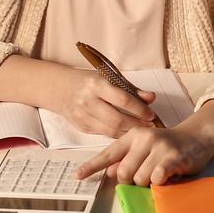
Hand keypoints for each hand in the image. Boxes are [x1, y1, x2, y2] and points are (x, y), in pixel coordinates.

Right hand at [0, 55, 157, 137]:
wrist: (62, 89)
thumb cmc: (89, 82)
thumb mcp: (109, 78)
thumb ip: (131, 89)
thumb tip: (151, 98)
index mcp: (97, 84)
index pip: (123, 100)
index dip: (140, 109)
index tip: (151, 114)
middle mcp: (88, 101)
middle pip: (118, 119)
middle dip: (137, 124)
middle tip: (150, 126)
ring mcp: (83, 116)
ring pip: (111, 130)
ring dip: (129, 132)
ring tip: (141, 130)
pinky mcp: (82, 127)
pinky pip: (104, 134)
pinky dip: (118, 134)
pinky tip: (127, 132)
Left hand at [73, 100, 213, 186]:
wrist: (197, 136)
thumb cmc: (168, 146)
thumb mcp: (144, 149)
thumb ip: (126, 158)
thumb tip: (109, 171)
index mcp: (133, 136)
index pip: (108, 153)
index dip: (92, 166)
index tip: (78, 176)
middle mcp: (144, 138)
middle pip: (123, 172)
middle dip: (131, 181)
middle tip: (144, 176)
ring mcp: (159, 147)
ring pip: (140, 178)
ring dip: (148, 183)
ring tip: (158, 174)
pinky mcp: (173, 157)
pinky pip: (156, 177)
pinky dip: (159, 182)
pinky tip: (166, 176)